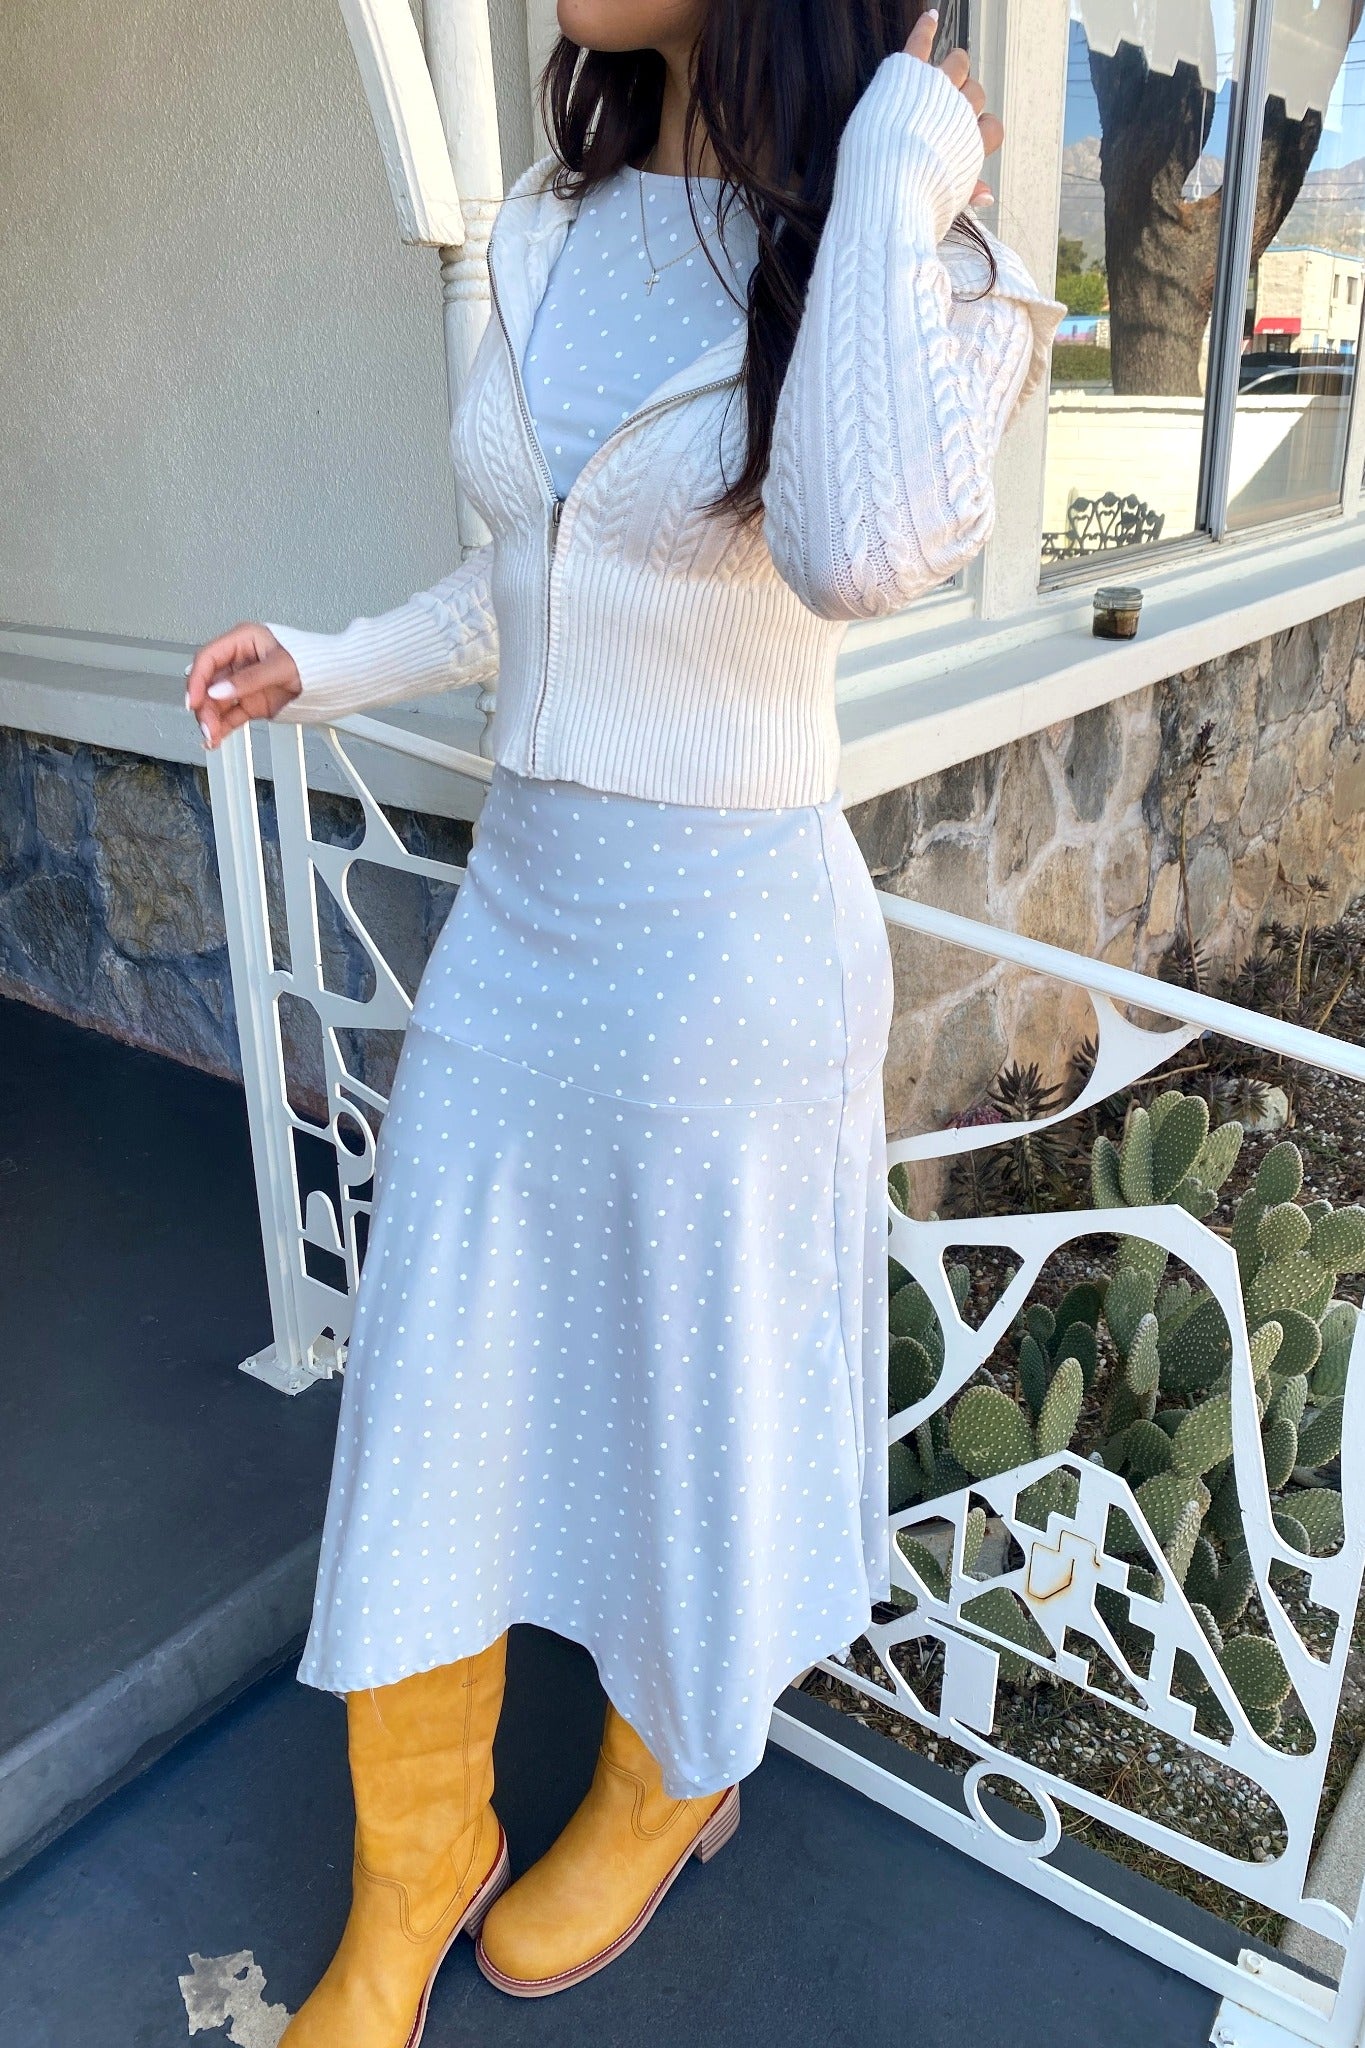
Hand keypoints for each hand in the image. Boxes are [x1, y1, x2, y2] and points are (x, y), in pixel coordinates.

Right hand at [184, 623, 301, 749]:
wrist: (336, 679)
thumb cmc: (313, 662)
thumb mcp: (280, 666)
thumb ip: (249, 680)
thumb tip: (218, 690)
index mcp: (243, 640)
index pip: (209, 658)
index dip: (196, 680)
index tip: (194, 701)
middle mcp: (240, 661)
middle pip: (208, 683)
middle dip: (203, 706)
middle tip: (206, 726)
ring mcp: (244, 683)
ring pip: (216, 702)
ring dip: (210, 720)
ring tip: (212, 737)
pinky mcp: (251, 702)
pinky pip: (230, 715)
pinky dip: (222, 727)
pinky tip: (215, 739)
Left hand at [904, 10, 1002, 207]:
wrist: (886, 187)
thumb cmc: (914, 205)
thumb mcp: (946, 202)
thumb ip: (966, 193)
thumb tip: (988, 196)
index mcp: (970, 144)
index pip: (993, 128)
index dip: (981, 134)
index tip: (964, 143)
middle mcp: (959, 112)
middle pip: (976, 93)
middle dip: (964, 101)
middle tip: (941, 115)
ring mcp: (936, 89)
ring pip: (959, 62)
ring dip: (953, 68)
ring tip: (936, 79)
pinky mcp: (909, 74)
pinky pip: (920, 43)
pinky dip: (926, 28)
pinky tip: (930, 17)